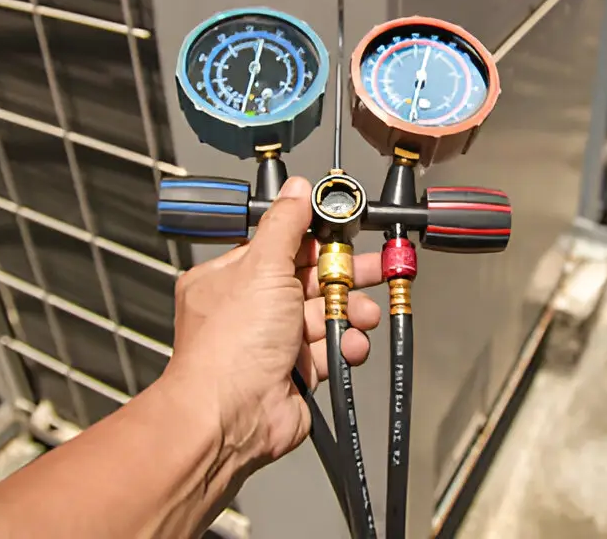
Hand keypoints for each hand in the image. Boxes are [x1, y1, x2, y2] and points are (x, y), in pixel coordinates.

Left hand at [162, 176, 381, 470]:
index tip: (347, 233)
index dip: (317, 239)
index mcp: (231, 279)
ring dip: (349, 313)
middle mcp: (250, 310)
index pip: (281, 247)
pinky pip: (330, 350)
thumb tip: (297, 190)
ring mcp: (273, 343)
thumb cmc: (230, 346)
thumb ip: (285, 226)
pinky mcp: (296, 372)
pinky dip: (345, 346)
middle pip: (308, 280)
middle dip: (345, 276)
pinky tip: (351, 345)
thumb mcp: (262, 267)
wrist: (232, 417)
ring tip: (363, 315)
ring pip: (324, 315)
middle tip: (376, 268)